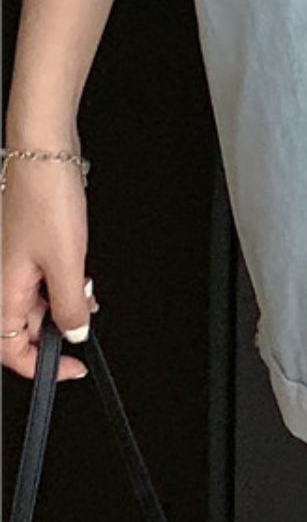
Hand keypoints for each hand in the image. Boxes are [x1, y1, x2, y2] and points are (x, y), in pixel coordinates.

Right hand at [1, 154, 96, 380]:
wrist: (42, 154)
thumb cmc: (46, 198)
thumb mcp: (68, 262)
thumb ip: (70, 305)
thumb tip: (74, 333)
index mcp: (2, 290)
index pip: (11, 350)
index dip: (42, 366)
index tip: (71, 367)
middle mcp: (1, 279)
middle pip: (23, 326)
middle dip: (57, 326)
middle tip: (83, 314)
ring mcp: (11, 261)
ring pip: (34, 301)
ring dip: (62, 301)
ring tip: (83, 285)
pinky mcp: (24, 246)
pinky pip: (40, 277)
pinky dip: (61, 280)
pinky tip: (78, 269)